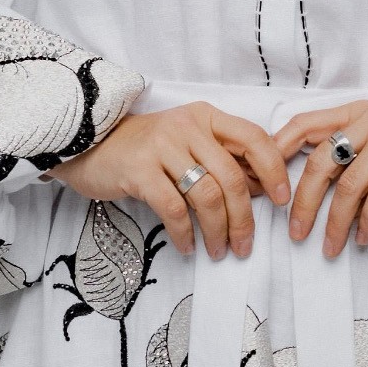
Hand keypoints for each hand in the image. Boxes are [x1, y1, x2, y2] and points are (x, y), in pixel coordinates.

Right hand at [45, 104, 291, 259]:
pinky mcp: (138, 170)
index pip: (254, 138)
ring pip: (207, 195)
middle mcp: (187, 126)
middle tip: (244, 245)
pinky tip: (187, 246)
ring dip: (218, 230)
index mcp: (206, 117)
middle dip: (244, 218)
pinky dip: (185, 233)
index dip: (274, 170)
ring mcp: (161, 146)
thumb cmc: (143, 148)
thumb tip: (260, 188)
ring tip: (218, 250)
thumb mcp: (186, 142)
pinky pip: (174, 209)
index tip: (281, 200)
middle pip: (232, 176)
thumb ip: (221, 158)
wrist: (86, 142)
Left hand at [271, 101, 367, 256]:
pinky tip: (362, 238)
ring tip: (331, 247)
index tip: (266, 182)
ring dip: (336, 222)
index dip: (279, 148)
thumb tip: (303, 199)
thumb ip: (346, 167)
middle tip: (295, 233)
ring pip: (349, 185)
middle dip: (303, 202)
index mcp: (356, 113)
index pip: (306, 123)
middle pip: (321, 161)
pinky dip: (367, 222)